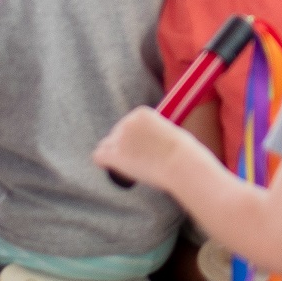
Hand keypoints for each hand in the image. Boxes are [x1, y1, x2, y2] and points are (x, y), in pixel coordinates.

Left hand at [92, 105, 210, 193]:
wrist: (180, 163)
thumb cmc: (183, 151)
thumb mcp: (170, 130)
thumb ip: (153, 131)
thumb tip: (147, 141)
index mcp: (141, 113)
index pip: (127, 124)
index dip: (134, 138)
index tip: (144, 148)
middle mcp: (127, 123)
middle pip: (115, 134)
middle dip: (124, 147)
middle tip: (139, 160)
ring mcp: (119, 139)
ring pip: (106, 146)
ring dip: (114, 155)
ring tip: (129, 166)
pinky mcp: (114, 156)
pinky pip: (98, 157)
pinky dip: (104, 163)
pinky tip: (112, 168)